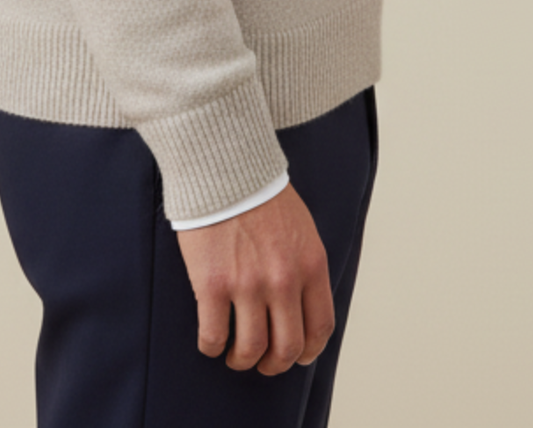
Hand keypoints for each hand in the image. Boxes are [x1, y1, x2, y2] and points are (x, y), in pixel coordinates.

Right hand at [174, 182, 334, 375]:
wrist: (225, 169)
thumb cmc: (262, 197)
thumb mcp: (302, 230)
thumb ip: (305, 267)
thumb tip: (303, 308)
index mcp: (311, 265)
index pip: (321, 326)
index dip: (308, 351)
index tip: (297, 356)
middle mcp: (284, 280)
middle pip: (287, 347)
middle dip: (275, 364)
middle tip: (263, 362)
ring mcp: (248, 284)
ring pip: (251, 350)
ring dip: (242, 360)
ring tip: (235, 355)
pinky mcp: (213, 284)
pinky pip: (214, 336)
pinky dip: (212, 347)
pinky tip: (211, 341)